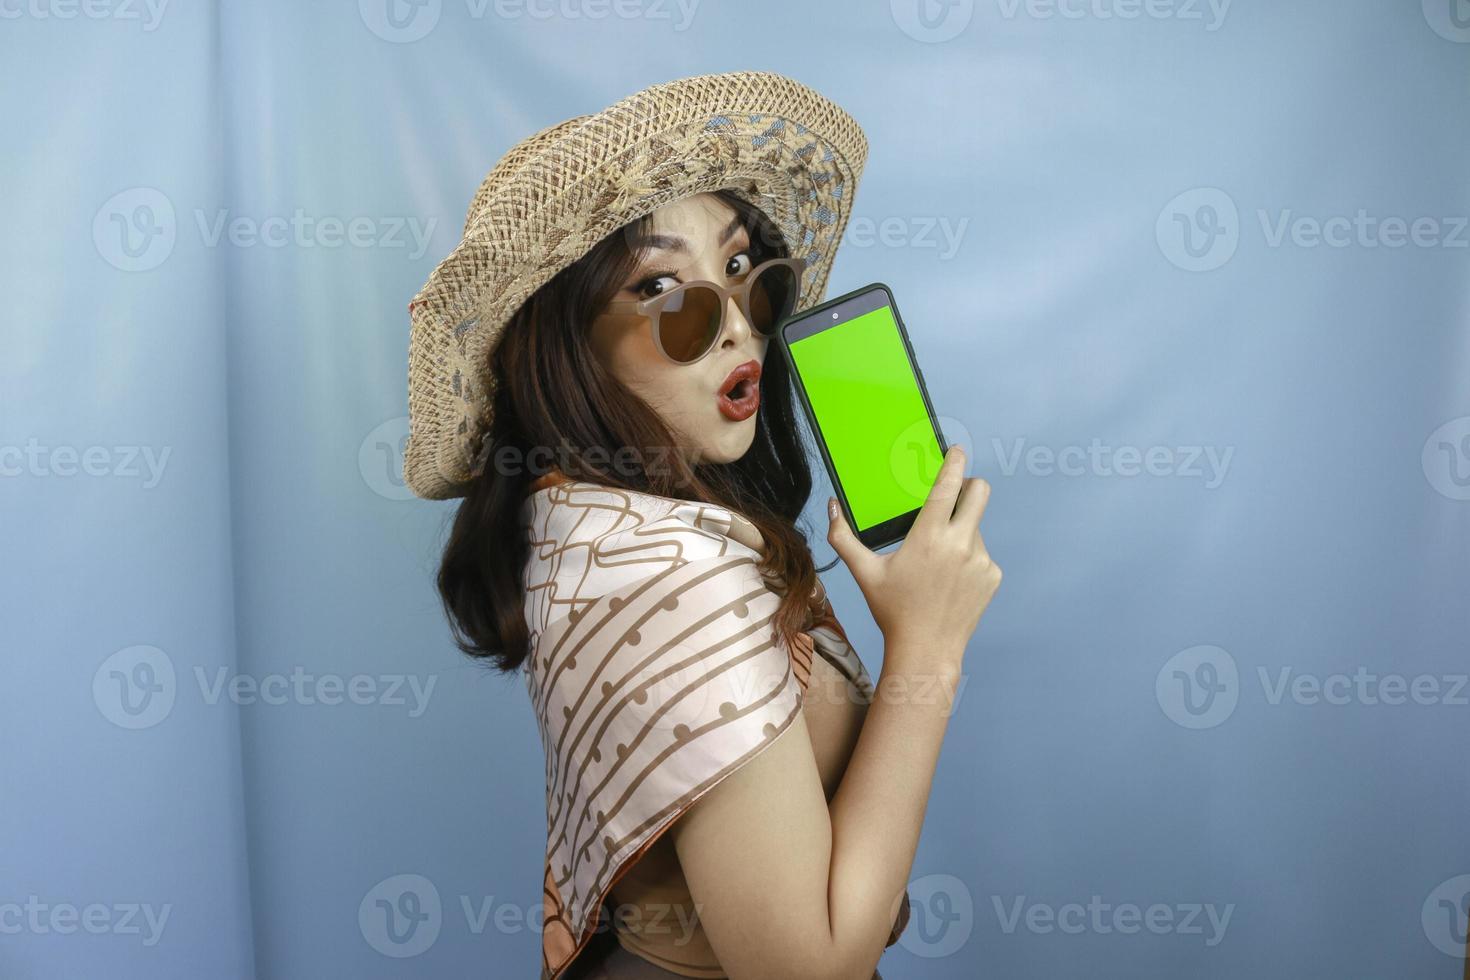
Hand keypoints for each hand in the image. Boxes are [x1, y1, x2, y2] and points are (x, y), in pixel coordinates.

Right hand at [826, 446, 1000, 671]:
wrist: (926, 650)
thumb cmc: (893, 611)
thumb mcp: (864, 572)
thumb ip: (843, 537)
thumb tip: (832, 507)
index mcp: (929, 537)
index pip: (949, 486)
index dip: (954, 462)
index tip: (956, 450)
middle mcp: (960, 544)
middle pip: (980, 493)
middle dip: (971, 484)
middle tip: (956, 491)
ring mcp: (981, 560)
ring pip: (975, 527)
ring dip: (961, 531)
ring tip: (938, 561)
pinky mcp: (992, 576)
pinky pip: (982, 553)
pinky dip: (968, 557)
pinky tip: (950, 579)